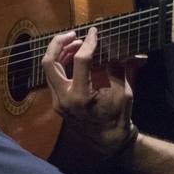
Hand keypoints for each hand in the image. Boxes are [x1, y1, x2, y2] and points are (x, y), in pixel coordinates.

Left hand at [43, 27, 135, 158]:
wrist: (109, 141)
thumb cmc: (118, 117)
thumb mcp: (124, 91)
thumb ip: (120, 68)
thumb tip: (125, 47)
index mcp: (81, 96)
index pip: (81, 61)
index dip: (89, 43)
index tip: (94, 32)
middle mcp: (64, 99)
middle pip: (49, 63)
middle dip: (59, 44)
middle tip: (74, 34)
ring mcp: (57, 101)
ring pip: (49, 69)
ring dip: (60, 52)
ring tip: (76, 42)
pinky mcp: (57, 102)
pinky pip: (53, 77)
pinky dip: (61, 63)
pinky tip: (73, 56)